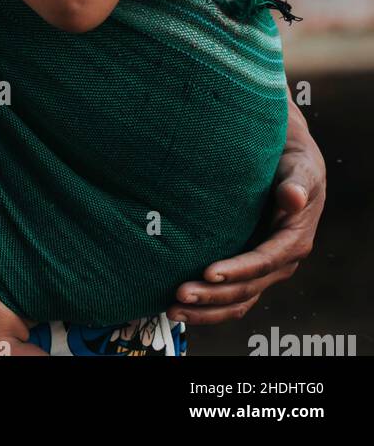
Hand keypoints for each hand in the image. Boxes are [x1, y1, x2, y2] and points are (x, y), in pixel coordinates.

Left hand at [166, 97, 325, 324]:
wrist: (288, 163)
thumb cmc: (291, 161)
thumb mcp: (299, 167)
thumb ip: (296, 183)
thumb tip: (293, 197)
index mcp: (294, 240)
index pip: (264, 261)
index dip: (238, 270)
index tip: (208, 273)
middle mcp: (281, 261)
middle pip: (247, 288)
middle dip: (213, 295)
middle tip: (179, 293)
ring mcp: (264, 269)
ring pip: (238, 300)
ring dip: (207, 309)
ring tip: (173, 308)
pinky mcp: (249, 269)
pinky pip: (232, 296)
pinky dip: (209, 306)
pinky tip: (183, 308)